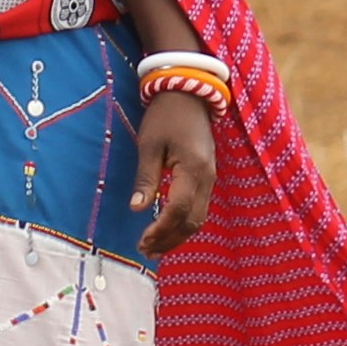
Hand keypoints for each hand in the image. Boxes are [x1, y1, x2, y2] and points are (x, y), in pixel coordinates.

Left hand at [130, 90, 216, 255]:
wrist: (189, 94)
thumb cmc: (165, 116)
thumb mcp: (149, 144)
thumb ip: (145, 178)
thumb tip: (136, 208)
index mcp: (193, 170)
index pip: (178, 211)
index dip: (160, 230)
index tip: (141, 241)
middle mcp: (207, 179)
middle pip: (192, 222)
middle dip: (169, 240)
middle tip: (145, 250)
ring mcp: (210, 178)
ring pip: (199, 218)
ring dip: (177, 235)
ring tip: (154, 246)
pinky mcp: (208, 176)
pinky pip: (199, 207)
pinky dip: (184, 222)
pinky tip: (167, 227)